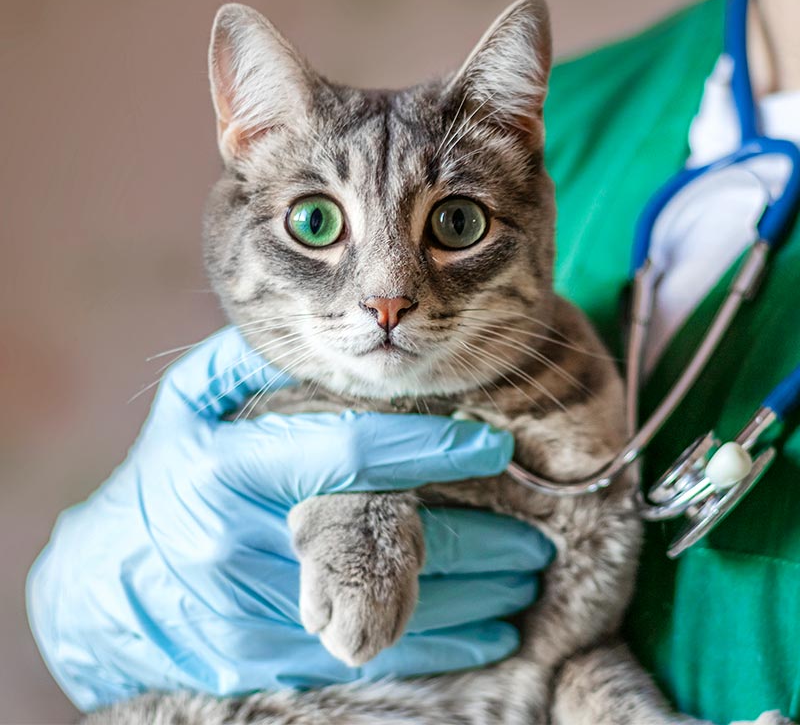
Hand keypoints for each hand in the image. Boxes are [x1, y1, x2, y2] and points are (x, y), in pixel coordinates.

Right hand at [27, 327, 553, 710]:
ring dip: (472, 598)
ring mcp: (256, 614)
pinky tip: (485, 633)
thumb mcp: (187, 408)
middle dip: (477, 541)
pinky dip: (436, 646)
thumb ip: (242, 363)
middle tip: (535, 534)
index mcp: (231, 469)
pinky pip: (368, 657)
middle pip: (389, 544)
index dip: (429, 448)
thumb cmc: (163, 478)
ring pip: (393, 612)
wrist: (106, 586)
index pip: (350, 453)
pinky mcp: (265, 663)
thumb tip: (309, 331)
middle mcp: (246, 544)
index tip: (492, 445)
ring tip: (523, 580)